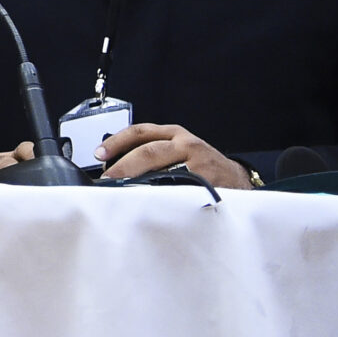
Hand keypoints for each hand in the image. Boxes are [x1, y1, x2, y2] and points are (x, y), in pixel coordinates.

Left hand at [99, 122, 251, 187]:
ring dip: (140, 184)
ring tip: (124, 194)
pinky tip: (152, 204)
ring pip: (162, 172)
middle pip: (148, 152)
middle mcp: (186, 145)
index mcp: (174, 134)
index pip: (139, 133)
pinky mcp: (208, 183)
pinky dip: (164, 197)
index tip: (99, 155)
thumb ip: (151, 155)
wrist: (237, 180)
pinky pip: (180, 191)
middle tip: (108, 180)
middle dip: (124, 167)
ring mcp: (198, 164)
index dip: (116, 142)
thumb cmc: (201, 167)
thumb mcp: (177, 151)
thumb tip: (113, 168)